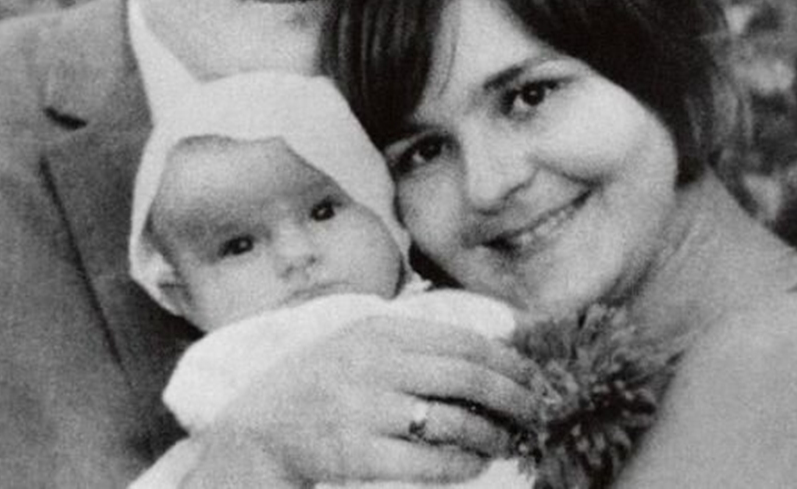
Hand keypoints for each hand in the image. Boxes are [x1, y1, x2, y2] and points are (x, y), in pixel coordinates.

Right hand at [183, 315, 538, 485]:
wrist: (262, 426)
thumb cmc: (325, 382)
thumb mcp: (362, 344)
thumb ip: (416, 343)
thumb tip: (496, 348)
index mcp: (379, 331)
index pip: (461, 340)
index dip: (506, 360)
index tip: (533, 376)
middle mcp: (373, 364)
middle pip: (466, 377)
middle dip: (511, 396)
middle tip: (535, 411)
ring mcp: (364, 409)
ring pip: (452, 421)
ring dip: (492, 434)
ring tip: (507, 441)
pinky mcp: (356, 454)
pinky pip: (427, 462)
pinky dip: (462, 465)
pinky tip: (475, 465)